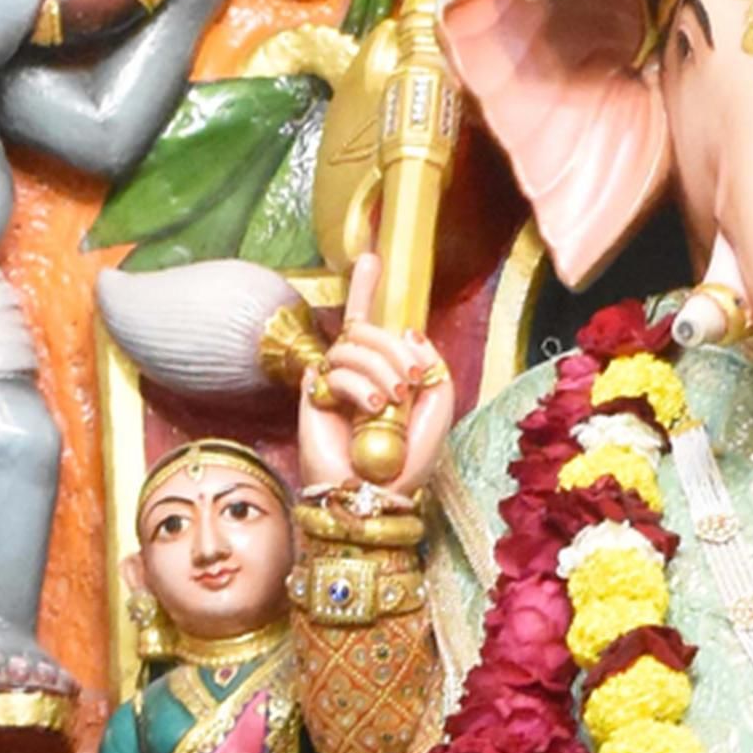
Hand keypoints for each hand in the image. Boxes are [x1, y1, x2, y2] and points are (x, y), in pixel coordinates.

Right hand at [295, 244, 455, 502]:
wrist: (375, 496)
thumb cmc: (407, 461)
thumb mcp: (439, 409)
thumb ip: (433, 365)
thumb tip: (408, 330)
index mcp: (384, 370)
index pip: (371, 322)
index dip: (366, 288)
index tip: (371, 257)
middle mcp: (357, 371)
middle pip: (369, 329)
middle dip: (393, 347)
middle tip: (408, 380)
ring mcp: (333, 382)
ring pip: (352, 345)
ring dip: (379, 369)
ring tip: (390, 403)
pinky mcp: (312, 396)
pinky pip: (335, 369)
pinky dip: (359, 386)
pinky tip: (370, 409)